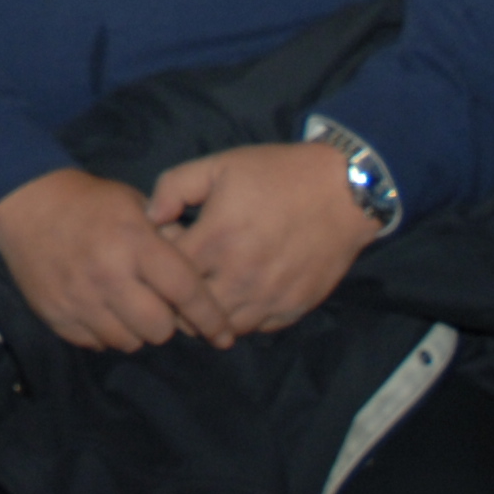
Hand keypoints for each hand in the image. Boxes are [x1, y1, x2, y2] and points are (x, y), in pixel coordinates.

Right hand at [0, 166, 231, 352]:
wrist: (25, 202)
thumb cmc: (91, 203)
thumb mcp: (136, 205)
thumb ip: (169, 239)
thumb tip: (201, 274)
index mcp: (134, 242)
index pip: (185, 291)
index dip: (210, 317)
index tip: (224, 334)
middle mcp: (108, 273)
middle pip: (159, 328)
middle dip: (167, 323)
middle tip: (160, 307)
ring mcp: (79, 298)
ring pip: (129, 342)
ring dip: (136, 330)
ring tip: (129, 308)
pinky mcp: (55, 314)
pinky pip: (96, 344)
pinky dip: (106, 333)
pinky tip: (102, 310)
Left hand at [145, 140, 378, 338]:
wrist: (344, 190)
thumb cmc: (277, 173)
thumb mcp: (219, 165)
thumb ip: (174, 187)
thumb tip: (150, 218)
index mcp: (217, 238)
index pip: (168, 273)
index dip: (159, 262)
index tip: (171, 245)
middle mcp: (240, 276)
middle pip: (190, 311)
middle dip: (178, 296)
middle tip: (184, 276)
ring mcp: (269, 297)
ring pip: (223, 328)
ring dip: (209, 314)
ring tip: (211, 287)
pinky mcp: (293, 308)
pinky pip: (256, 328)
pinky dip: (242, 317)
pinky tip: (241, 293)